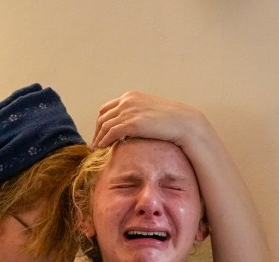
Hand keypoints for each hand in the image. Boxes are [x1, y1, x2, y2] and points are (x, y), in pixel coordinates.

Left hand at [92, 91, 209, 148]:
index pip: (107, 108)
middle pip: (102, 117)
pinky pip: (110, 133)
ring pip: (104, 125)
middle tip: (95, 143)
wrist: (183, 122)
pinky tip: (102, 148)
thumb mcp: (150, 111)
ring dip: (99, 138)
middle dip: (97, 130)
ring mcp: (129, 111)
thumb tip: (131, 126)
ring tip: (97, 148)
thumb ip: (138, 114)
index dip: (101, 121)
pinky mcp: (132, 123)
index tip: (100, 133)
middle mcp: (127, 101)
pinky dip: (104, 141)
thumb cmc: (171, 119)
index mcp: (131, 96)